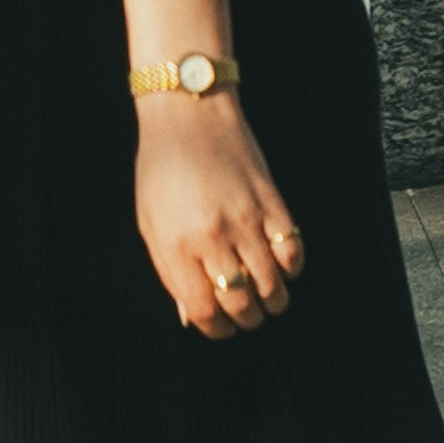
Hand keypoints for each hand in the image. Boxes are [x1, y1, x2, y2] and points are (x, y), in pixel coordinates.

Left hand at [134, 103, 304, 339]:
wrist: (188, 112)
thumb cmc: (162, 168)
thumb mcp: (150, 222)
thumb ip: (170, 270)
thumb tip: (192, 315)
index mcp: (175, 245)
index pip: (205, 312)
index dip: (217, 329)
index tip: (221, 327)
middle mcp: (212, 237)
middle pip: (242, 304)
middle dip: (247, 319)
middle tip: (246, 313)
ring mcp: (246, 219)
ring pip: (274, 286)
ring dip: (273, 300)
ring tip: (266, 295)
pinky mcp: (272, 202)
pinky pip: (294, 252)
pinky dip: (292, 268)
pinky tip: (281, 264)